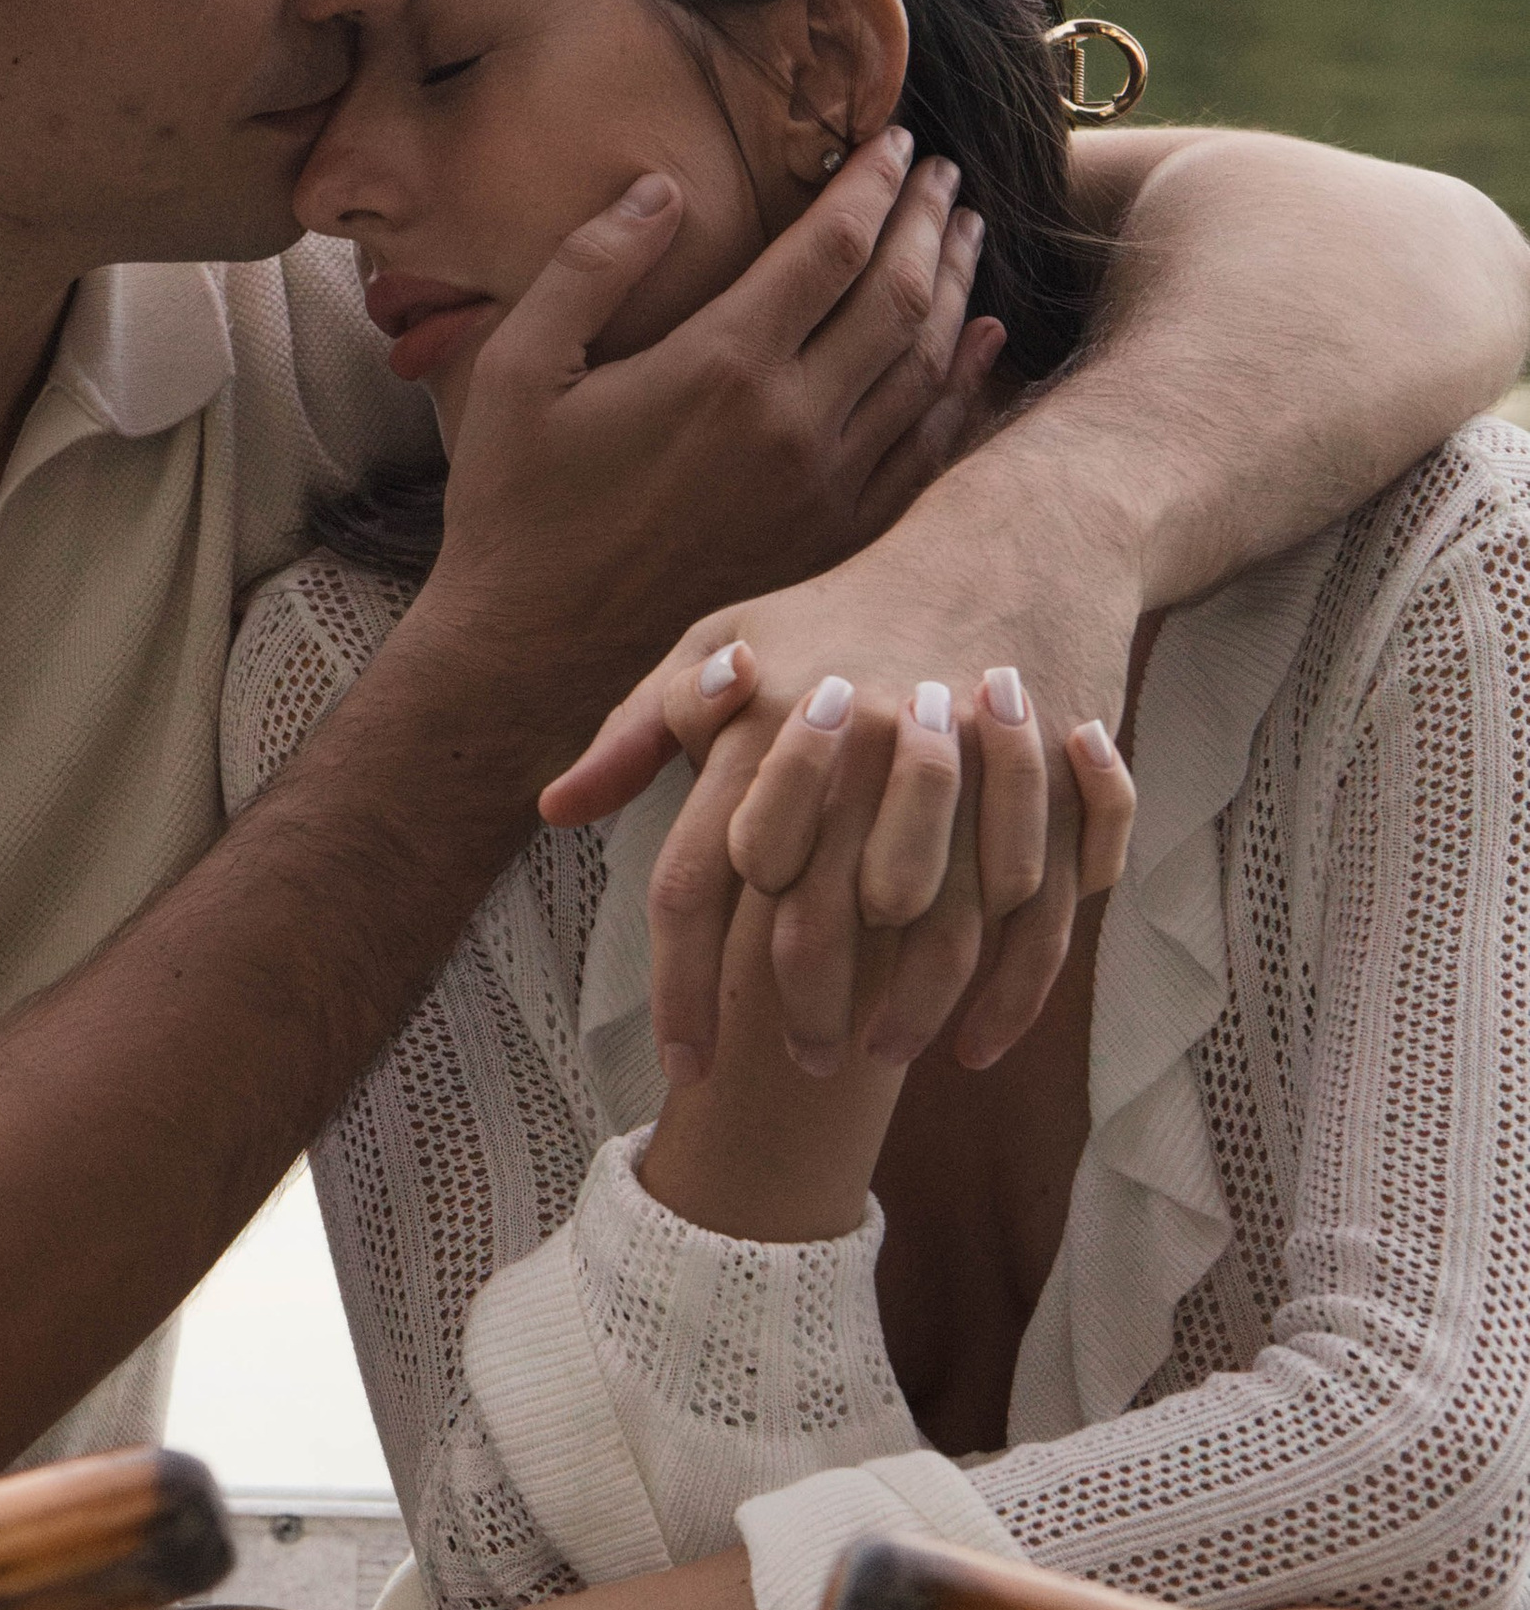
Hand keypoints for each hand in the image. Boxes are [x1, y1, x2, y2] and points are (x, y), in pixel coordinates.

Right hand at [419, 132, 1001, 767]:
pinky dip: (964, 388)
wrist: (537, 646)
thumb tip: (662, 189)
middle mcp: (791, 422)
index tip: (896, 141)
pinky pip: (927, 451)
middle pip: (898, 296)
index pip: (833, 248)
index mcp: (720, 365)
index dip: (875, 184)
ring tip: (965, 233)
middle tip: (944, 174)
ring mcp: (824, 487)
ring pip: (925, 367)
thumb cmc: (518, 503)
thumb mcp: (521, 367)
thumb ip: (590, 265)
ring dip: (956, 289)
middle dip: (929, 221)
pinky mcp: (834, 540)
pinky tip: (982, 344)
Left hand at [546, 536, 1142, 1080]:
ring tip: (873, 1057)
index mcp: (764, 724)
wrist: (1009, 542)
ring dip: (901, 1015)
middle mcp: (859, 748)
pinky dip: (1002, 998)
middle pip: (810, 920)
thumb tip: (555, 810)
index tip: (684, 1061)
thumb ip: (639, 732)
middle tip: (793, 1066)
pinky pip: (1030, 919)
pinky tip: (970, 1044)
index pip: (696, 880)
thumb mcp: (719, 639)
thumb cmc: (838, 609)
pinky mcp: (1053, 788)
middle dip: (797, 1014)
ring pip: (927, 933)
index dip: (681, 986)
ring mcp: (964, 769)